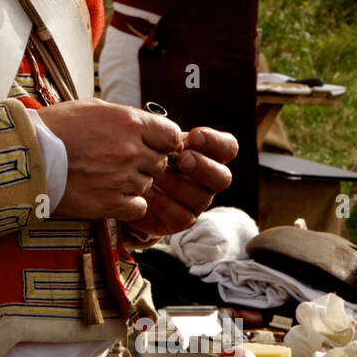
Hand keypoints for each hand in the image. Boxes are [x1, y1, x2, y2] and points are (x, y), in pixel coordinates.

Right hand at [37, 100, 182, 222]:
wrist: (25, 155)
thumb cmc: (54, 127)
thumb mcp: (92, 107)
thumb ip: (125, 117)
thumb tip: (146, 127)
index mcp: (129, 122)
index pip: (171, 136)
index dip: (163, 142)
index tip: (151, 146)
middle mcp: (131, 150)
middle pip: (159, 163)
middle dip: (144, 163)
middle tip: (118, 162)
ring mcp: (121, 178)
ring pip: (146, 185)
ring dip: (132, 183)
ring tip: (105, 177)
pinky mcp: (109, 203)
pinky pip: (138, 207)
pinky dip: (127, 204)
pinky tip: (108, 195)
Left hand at [125, 126, 237, 242]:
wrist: (128, 183)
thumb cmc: (146, 154)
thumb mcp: (156, 140)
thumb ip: (167, 136)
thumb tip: (172, 136)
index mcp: (208, 155)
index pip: (228, 148)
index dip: (216, 142)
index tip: (194, 136)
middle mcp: (208, 180)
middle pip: (223, 178)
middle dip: (203, 167)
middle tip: (183, 159)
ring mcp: (197, 202)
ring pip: (201, 197)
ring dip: (178, 184)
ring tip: (156, 175)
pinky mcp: (181, 220)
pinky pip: (181, 217)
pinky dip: (163, 203)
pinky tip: (146, 193)